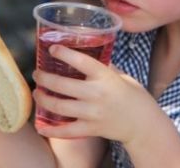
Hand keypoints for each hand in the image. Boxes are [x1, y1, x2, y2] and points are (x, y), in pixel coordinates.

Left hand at [32, 44, 158, 144]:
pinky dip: (51, 130)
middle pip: (63, 85)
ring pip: (60, 107)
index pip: (81, 62)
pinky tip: (40, 125)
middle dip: (45, 78)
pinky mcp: (91, 129)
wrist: (142, 123)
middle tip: (37, 74)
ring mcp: (93, 113)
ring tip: (37, 92)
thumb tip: (85, 56)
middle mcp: (97, 94)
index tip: (52, 48)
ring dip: (43, 99)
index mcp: (105, 77)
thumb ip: (103, 67)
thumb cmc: (132, 94)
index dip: (64, 54)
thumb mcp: (120, 75)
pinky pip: (67, 131)